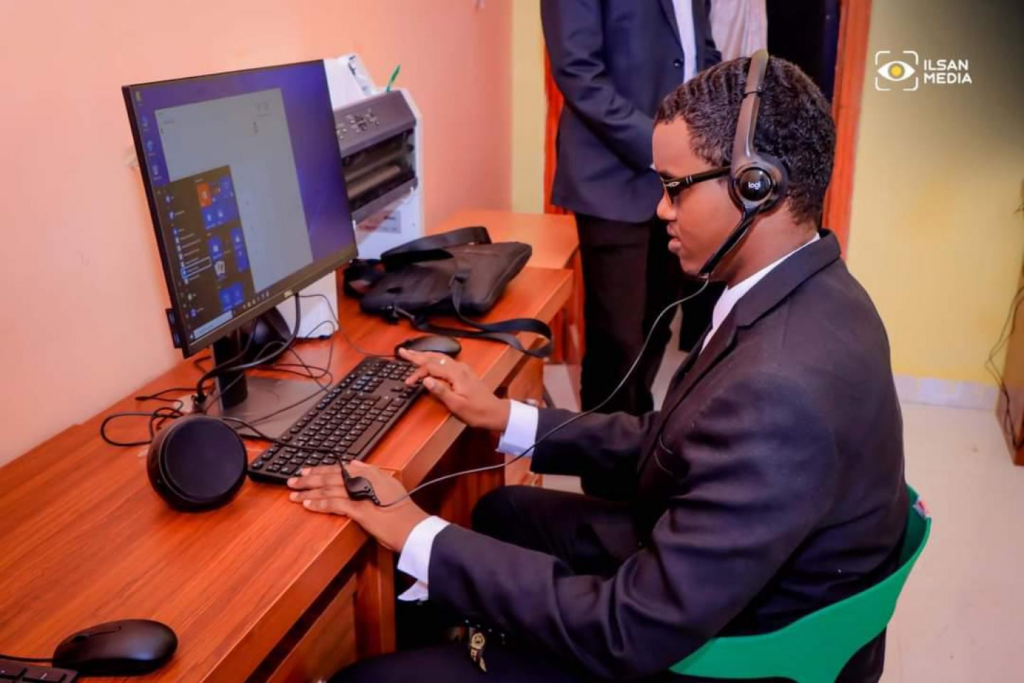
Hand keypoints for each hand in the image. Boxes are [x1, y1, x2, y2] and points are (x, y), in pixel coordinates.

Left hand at [287, 461, 428, 552]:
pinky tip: (306, 505)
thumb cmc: (401, 509)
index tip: (306, 470)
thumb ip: (371, 472)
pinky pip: (333, 504)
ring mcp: (360, 494)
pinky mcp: (357, 509)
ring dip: (308, 491)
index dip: (321, 469)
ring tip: (293, 494)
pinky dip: (318, 504)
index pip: (339, 468)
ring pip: (328, 490)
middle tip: (293, 481)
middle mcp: (364, 480)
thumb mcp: (389, 484)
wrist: (411, 526)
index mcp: (370, 472)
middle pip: (330, 477)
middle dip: (309, 479)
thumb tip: (355, 463)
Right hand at [399, 348, 510, 431]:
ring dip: (425, 355)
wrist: (495, 412)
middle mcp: (459, 367)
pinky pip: (446, 360)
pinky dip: (434, 358)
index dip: (417, 373)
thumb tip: (425, 380)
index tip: (407, 382)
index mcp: (456, 374)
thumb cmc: (476, 412)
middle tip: (402, 351)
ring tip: (412, 353)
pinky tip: (431, 360)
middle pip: (435, 357)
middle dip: (417, 354)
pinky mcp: (465, 372)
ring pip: (440, 357)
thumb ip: (440, 391)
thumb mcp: (456, 405)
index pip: (431, 367)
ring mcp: (463, 369)